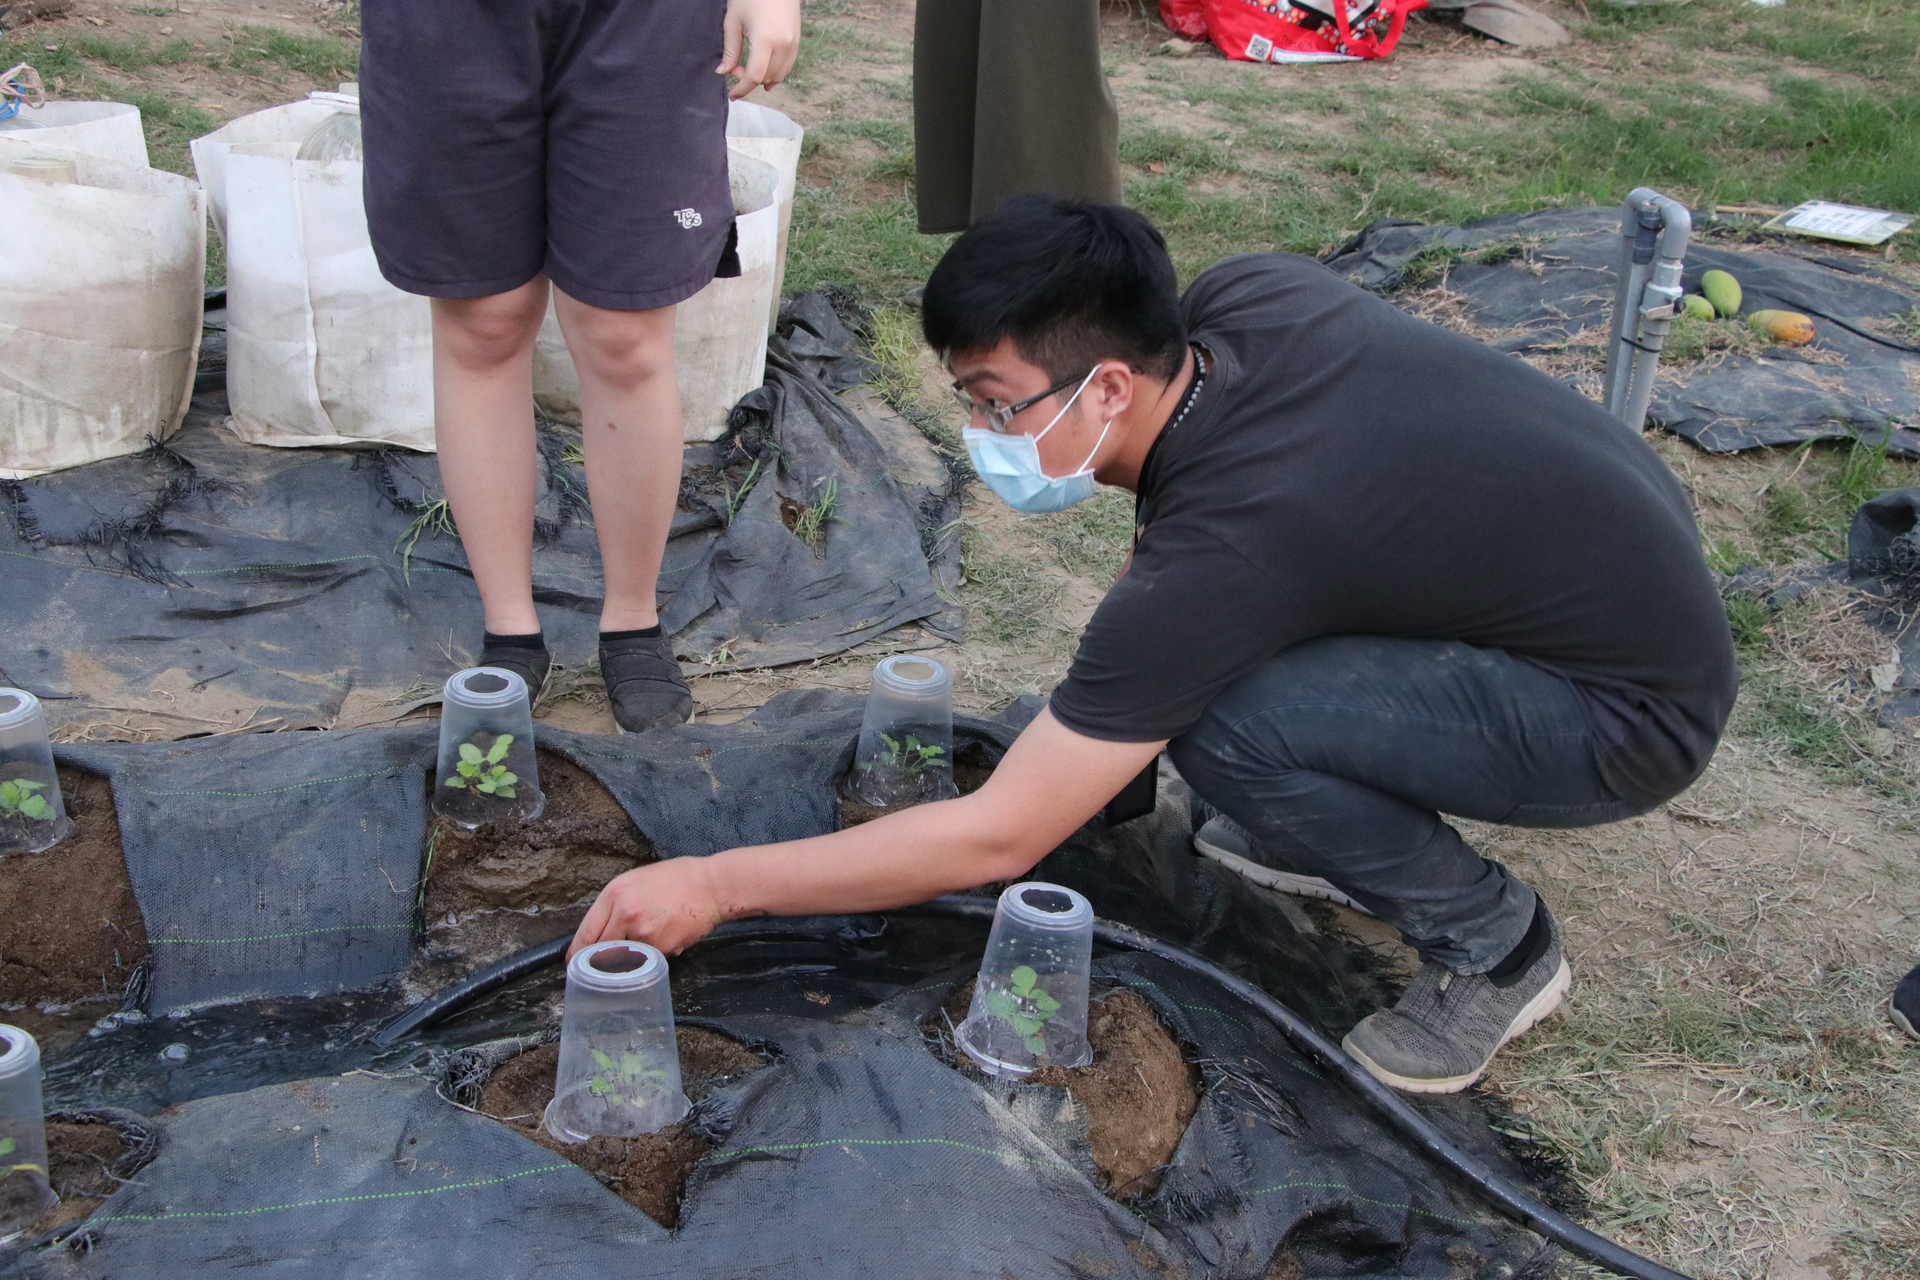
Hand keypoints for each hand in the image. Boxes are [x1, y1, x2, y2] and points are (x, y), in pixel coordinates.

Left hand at [570, 856, 726, 957]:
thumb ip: (614, 904)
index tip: (573, 962)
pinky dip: (653, 953)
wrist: (712, 886)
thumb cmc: (677, 879)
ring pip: (624, 957)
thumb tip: (599, 931)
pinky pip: (648, 958)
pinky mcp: (661, 949)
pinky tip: (667, 935)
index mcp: (615, 894)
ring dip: (630, 954)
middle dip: (600, 959)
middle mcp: (625, 915)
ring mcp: (643, 934)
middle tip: (603, 962)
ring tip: (650, 935)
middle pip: (599, 951)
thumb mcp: (637, 880)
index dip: (576, 952)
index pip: (586, 933)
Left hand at [719, 0, 800, 99]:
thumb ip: (730, 51)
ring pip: (778, 75)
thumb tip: (723, 73)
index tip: (731, 94)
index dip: (742, 89)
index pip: (754, 76)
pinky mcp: (797, 40)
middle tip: (734, 68)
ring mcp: (793, 43)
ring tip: (747, 67)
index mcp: (765, 39)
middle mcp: (783, 44)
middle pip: (766, 78)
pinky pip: (786, 66)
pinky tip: (763, 71)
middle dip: (749, 80)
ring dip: (762, 78)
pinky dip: (774, 72)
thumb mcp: (733, 22)